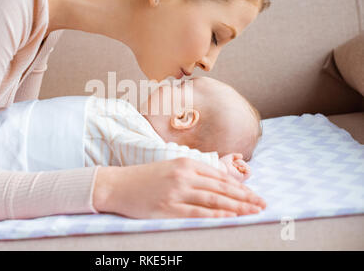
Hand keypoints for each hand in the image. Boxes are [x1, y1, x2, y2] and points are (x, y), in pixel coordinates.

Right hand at [93, 157, 265, 218]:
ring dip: (237, 206)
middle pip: (221, 188)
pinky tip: (230, 217)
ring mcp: (176, 191)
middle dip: (245, 197)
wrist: (117, 184)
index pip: (220, 176)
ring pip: (214, 199)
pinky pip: (197, 212)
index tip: (254, 194)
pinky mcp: (168, 207)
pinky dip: (216, 215)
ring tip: (254, 212)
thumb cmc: (144, 177)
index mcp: (185, 163)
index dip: (240, 187)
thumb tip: (217, 183)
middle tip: (263, 205)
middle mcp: (184, 175)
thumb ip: (193, 173)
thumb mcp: (170, 167)